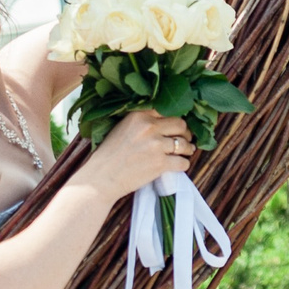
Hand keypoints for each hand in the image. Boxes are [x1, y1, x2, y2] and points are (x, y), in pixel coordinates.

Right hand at [80, 108, 194, 200]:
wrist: (101, 178)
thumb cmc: (109, 154)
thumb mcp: (122, 127)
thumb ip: (141, 121)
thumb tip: (164, 120)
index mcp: (139, 115)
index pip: (168, 110)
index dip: (175, 118)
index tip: (177, 126)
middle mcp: (149, 127)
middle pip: (181, 125)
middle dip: (185, 133)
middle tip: (184, 139)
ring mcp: (156, 145)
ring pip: (184, 144)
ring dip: (188, 149)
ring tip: (185, 152)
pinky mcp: (160, 164)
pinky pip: (183, 162)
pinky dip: (183, 164)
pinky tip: (178, 165)